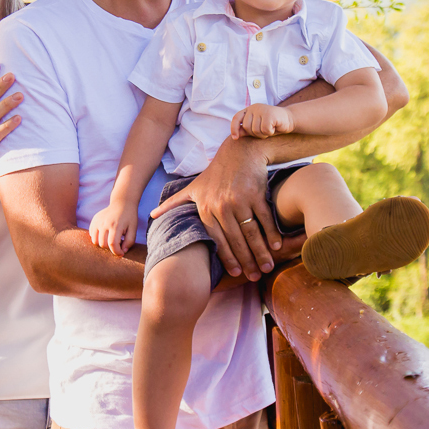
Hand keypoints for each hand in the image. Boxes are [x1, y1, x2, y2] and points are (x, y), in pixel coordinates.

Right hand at [89, 202, 137, 256]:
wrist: (122, 203)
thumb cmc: (129, 217)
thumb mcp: (133, 229)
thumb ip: (129, 241)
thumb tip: (122, 251)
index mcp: (116, 226)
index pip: (112, 244)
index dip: (116, 252)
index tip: (121, 253)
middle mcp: (105, 223)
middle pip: (103, 244)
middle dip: (110, 248)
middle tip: (117, 243)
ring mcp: (97, 222)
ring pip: (95, 241)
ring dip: (103, 244)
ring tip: (110, 239)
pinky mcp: (94, 220)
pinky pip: (92, 235)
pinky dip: (97, 238)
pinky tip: (105, 234)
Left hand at [151, 137, 280, 280]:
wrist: (239, 151)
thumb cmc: (215, 173)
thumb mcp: (192, 187)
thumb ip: (173, 203)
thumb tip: (151, 215)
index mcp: (206, 208)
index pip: (217, 240)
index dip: (227, 258)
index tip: (236, 273)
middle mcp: (221, 206)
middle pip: (235, 240)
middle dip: (246, 261)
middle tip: (255, 277)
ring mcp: (239, 200)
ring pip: (250, 232)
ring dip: (260, 252)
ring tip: (267, 267)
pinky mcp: (255, 193)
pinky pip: (263, 218)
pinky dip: (271, 233)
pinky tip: (277, 246)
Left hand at [231, 104, 293, 138]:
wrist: (290, 119)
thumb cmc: (272, 125)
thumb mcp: (257, 128)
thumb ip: (246, 130)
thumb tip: (235, 136)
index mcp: (249, 110)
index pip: (236, 118)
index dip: (233, 128)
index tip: (235, 138)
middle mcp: (254, 107)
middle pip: (246, 127)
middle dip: (255, 134)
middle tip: (264, 131)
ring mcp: (261, 109)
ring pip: (255, 130)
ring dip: (264, 134)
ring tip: (270, 129)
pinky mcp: (269, 114)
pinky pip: (265, 130)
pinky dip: (270, 132)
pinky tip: (275, 128)